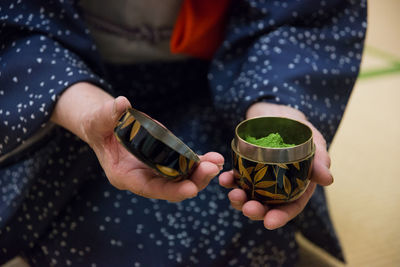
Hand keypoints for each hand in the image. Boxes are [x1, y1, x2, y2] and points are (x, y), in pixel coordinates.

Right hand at [51, 83, 223, 201]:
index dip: (170, 190)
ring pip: (182, 178)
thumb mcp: (98, 121)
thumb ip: (108, 115)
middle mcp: (143, 177)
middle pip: (172, 187)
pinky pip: (185, 165)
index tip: (191, 189)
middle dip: (193, 181)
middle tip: (211, 169)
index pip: (149, 188)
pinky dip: (199, 163)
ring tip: (217, 162)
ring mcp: (156, 169)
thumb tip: (121, 103)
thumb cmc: (99, 126)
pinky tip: (214, 158)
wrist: (107, 127)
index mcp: (125, 175)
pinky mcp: (166, 158)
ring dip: (201, 172)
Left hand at [219, 102, 332, 228]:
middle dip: (256, 211)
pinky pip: (236, 179)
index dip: (281, 217)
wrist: (276, 112)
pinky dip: (229, 181)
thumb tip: (327, 180)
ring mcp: (259, 178)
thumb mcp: (313, 141)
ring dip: (239, 199)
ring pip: (248, 196)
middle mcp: (276, 187)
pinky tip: (224, 179)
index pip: (290, 206)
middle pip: (266, 206)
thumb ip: (319, 159)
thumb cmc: (299, 129)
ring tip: (233, 194)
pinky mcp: (244, 168)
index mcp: (296, 186)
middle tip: (247, 208)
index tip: (269, 223)